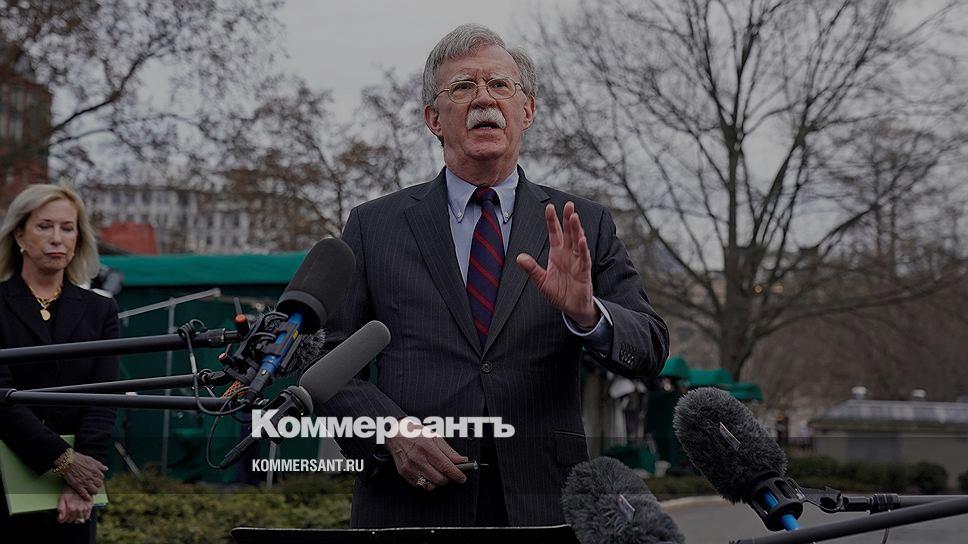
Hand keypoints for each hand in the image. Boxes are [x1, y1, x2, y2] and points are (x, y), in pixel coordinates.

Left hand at [57, 485, 93, 523]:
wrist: (81, 484)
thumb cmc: (70, 490)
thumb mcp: (62, 498)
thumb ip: (61, 508)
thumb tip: (60, 518)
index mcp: (70, 508)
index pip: (64, 520)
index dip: (61, 519)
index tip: (61, 518)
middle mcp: (78, 510)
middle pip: (71, 520)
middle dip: (68, 519)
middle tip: (67, 515)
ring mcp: (85, 509)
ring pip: (79, 520)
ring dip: (75, 519)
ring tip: (73, 515)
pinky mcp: (90, 507)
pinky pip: (87, 517)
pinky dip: (83, 518)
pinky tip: (80, 515)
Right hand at [61, 452, 106, 500]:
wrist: (67, 461)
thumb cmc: (78, 459)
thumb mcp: (91, 459)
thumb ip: (99, 465)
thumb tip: (106, 469)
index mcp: (95, 470)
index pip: (102, 477)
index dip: (99, 478)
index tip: (97, 479)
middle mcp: (92, 477)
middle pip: (99, 484)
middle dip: (98, 485)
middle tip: (95, 485)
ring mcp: (85, 482)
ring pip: (94, 490)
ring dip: (94, 491)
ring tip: (92, 491)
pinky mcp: (78, 486)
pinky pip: (85, 494)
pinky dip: (87, 497)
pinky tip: (88, 499)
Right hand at [385, 423, 467, 491]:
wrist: (395, 434)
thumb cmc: (415, 433)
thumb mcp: (434, 437)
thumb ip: (449, 451)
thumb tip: (462, 461)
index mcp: (427, 448)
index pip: (446, 467)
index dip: (457, 474)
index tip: (462, 478)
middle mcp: (417, 459)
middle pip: (440, 479)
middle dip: (449, 478)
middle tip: (451, 473)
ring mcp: (409, 468)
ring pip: (431, 485)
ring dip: (438, 482)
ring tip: (438, 473)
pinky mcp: (404, 474)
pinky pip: (420, 485)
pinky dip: (428, 482)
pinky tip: (428, 474)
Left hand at [517, 202, 600, 327]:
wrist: (572, 308)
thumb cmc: (558, 293)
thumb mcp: (541, 281)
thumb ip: (532, 269)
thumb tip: (519, 257)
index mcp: (557, 253)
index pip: (554, 233)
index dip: (552, 220)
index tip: (549, 207)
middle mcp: (568, 254)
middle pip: (568, 232)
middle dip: (568, 218)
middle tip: (568, 204)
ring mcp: (577, 261)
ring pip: (577, 241)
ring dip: (576, 229)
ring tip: (574, 216)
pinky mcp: (584, 271)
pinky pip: (584, 257)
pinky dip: (583, 248)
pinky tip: (582, 239)